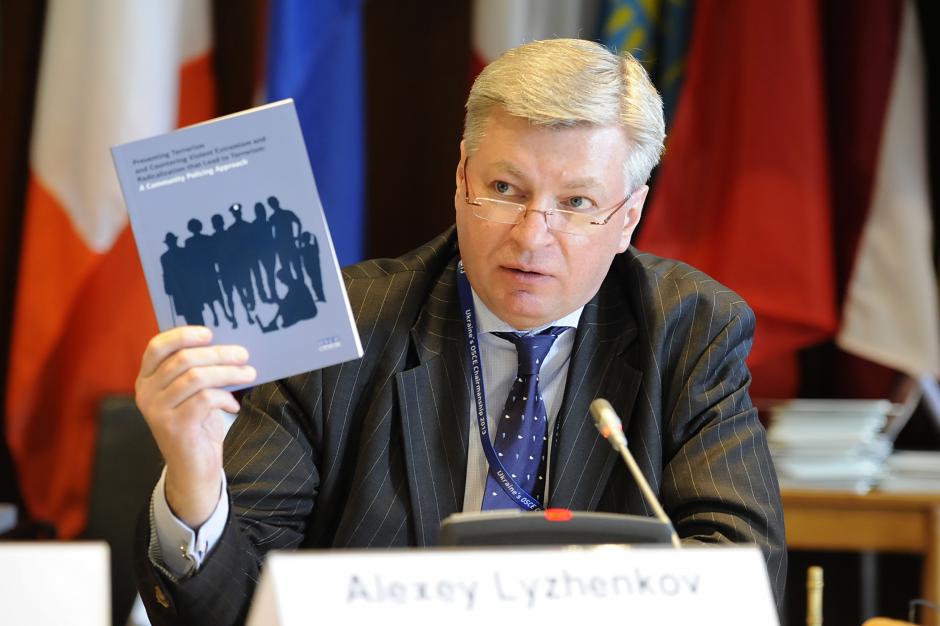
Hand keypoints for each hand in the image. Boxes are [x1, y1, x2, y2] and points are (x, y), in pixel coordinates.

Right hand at [136, 326, 255, 527]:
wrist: (193, 469)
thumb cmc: (197, 424)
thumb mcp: (193, 394)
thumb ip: (197, 370)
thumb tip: (227, 343)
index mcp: (147, 379)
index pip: (156, 347)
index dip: (182, 335)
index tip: (210, 333)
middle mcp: (146, 393)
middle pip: (183, 359)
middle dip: (218, 354)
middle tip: (244, 354)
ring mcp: (156, 410)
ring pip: (195, 377)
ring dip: (228, 373)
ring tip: (249, 374)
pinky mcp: (173, 426)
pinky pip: (204, 399)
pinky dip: (225, 398)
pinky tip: (233, 406)